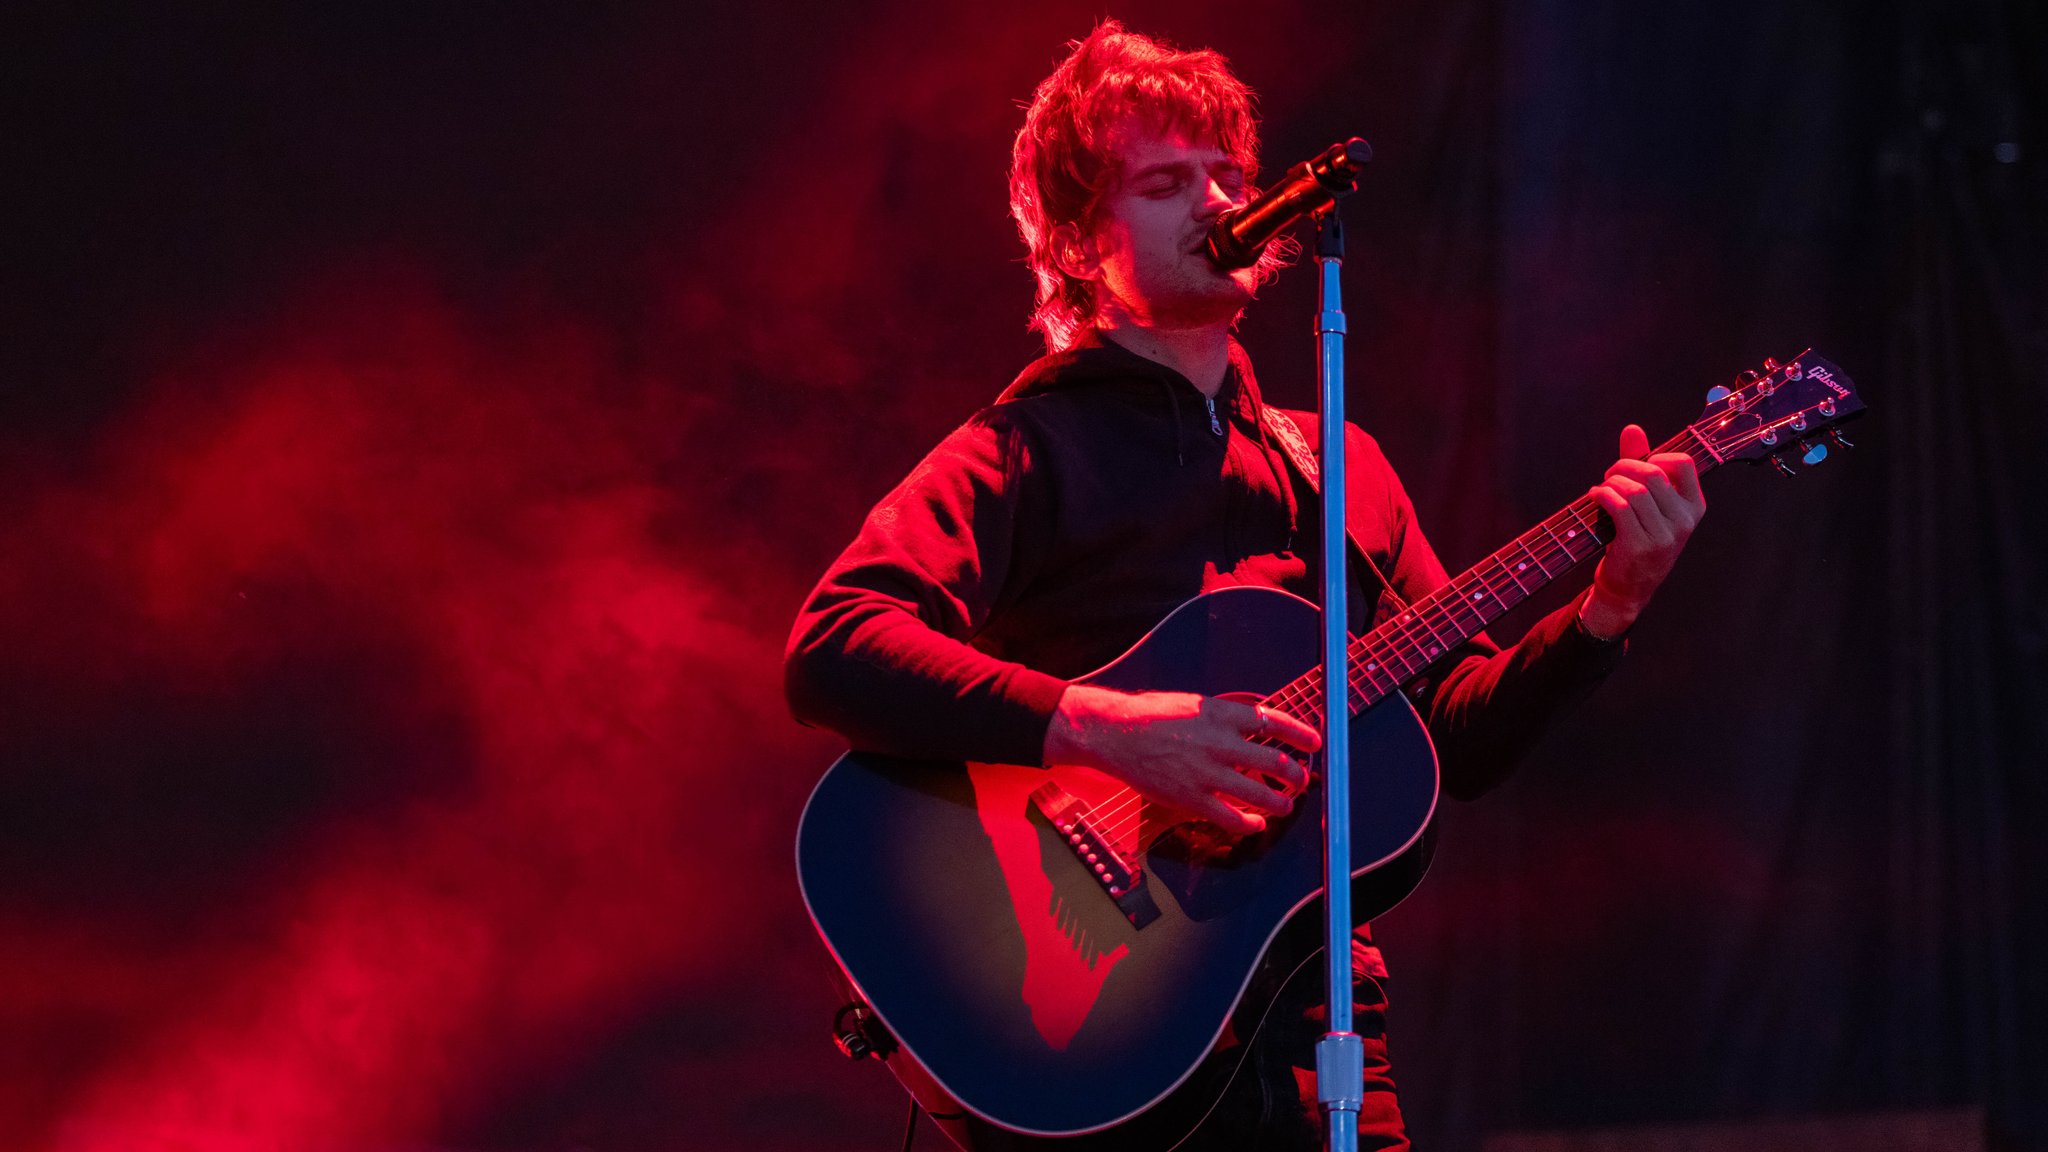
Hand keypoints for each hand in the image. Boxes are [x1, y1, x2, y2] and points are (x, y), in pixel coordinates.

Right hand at [1041, 685, 1319, 835]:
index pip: (1274, 722)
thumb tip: (1261, 720)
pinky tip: (1256, 824)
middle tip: (1301, 779)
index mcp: (1221, 714)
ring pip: (1260, 795)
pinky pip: (1231, 818)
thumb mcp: (1196, 703)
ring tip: (1286, 804)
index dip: (1300, 734)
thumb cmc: (1154, 715)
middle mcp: (1220, 743)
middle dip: (1295, 774)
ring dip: (1280, 802)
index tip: (1315, 742)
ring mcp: (1206, 773)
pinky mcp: (1191, 799)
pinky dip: (1249, 824)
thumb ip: (1228, 715)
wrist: (1116, 733)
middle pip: (1275, 762)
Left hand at [1582, 423, 1706, 637]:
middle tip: (1609, 477)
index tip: (1635, 467)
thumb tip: (1632, 429)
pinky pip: (1619, 506)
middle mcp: (1685, 521)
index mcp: (1694, 506)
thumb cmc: (1636, 539)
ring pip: (1634, 489)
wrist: (1628, 589)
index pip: (1682, 462)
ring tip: (1602, 489)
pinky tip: (1595, 498)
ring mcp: (1665, 535)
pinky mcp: (1641, 545)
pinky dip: (1602, 495)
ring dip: (1610, 483)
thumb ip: (1641, 464)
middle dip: (1623, 467)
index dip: (1653, 457)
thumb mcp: (1646, 503)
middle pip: (1652, 473)